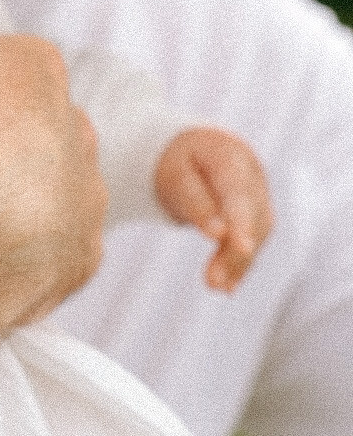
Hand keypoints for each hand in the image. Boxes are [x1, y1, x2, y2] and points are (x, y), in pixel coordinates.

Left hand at [154, 127, 272, 291]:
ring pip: (258, 233)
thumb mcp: (176, 175)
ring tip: (215, 285)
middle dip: (236, 252)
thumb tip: (218, 233)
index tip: (240, 247)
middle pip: (253, 217)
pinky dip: (241, 263)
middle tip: (213, 282)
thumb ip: (196, 201)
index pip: (239, 194)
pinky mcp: (257, 212)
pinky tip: (227, 286)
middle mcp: (253, 175)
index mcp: (231, 157)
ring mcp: (259, 193)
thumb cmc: (179, 161)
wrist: (190, 149)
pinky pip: (254, 240)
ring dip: (239, 263)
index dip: (242, 222)